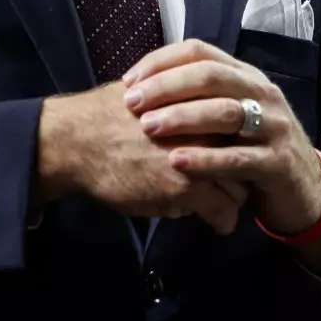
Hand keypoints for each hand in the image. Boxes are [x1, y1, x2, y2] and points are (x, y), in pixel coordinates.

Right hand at [37, 80, 249, 233]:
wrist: (75, 141)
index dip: (233, 140)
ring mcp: (200, 155)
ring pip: (239, 183)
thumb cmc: (101, 117)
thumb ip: (173, 101)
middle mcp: (205, 124)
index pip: (237, 121)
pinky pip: (223, 209)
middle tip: (232, 182)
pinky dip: (223, 220)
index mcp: (196, 100)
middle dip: (240, 169)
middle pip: (244, 152)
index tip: (228, 154)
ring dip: (233, 197)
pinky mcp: (190, 187)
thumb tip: (181, 107)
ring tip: (223, 205)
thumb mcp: (144, 95)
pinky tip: (219, 225)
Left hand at [122, 39, 320, 234]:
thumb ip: (196, 97)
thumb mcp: (228, 115)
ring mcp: (274, 126)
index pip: (199, 51)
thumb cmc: (250, 148)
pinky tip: (175, 161)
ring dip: (182, 117)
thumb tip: (141, 86)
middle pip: (210, 76)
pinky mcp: (278, 162)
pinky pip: (238, 157)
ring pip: (225, 112)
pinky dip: (205, 158)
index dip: (161, 62)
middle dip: (166, 86)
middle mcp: (261, 93)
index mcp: (244, 76)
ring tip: (148, 127)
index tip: (129, 81)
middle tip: (132, 103)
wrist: (302, 190)